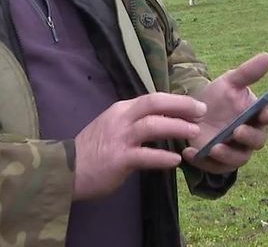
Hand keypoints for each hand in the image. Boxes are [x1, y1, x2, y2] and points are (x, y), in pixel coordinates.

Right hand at [73, 92, 205, 199]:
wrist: (65, 170)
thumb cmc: (93, 151)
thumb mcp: (112, 127)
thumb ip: (134, 122)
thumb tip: (165, 121)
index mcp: (121, 109)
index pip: (153, 98)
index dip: (177, 100)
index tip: (196, 105)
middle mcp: (121, 118)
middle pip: (155, 103)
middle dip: (182, 105)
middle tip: (202, 112)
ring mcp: (119, 138)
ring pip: (153, 125)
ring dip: (177, 127)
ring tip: (194, 134)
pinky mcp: (119, 159)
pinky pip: (146, 156)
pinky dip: (163, 157)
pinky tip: (176, 160)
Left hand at [182, 52, 267, 172]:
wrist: (193, 111)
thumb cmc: (217, 97)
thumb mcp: (229, 82)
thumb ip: (247, 72)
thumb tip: (267, 56)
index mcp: (257, 114)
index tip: (262, 113)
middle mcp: (250, 134)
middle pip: (259, 141)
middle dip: (249, 137)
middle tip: (237, 131)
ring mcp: (235, 150)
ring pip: (239, 159)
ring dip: (228, 155)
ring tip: (214, 147)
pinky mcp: (218, 162)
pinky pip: (215, 167)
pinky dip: (203, 162)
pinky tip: (189, 151)